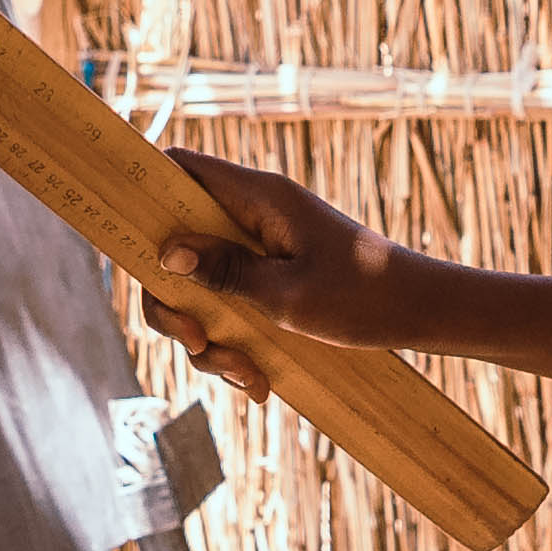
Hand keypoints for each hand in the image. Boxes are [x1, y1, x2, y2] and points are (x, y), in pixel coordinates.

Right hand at [139, 153, 398, 393]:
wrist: (421, 314)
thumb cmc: (363, 296)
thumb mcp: (288, 293)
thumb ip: (225, 272)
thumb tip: (166, 251)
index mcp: (257, 199)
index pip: (179, 168)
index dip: (144, 194)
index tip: (130, 244)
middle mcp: (251, 217)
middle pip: (175, 245)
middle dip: (174, 304)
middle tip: (196, 342)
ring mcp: (259, 250)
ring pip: (199, 288)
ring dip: (209, 340)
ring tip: (246, 377)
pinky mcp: (268, 282)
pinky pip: (228, 310)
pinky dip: (233, 348)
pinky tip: (258, 382)